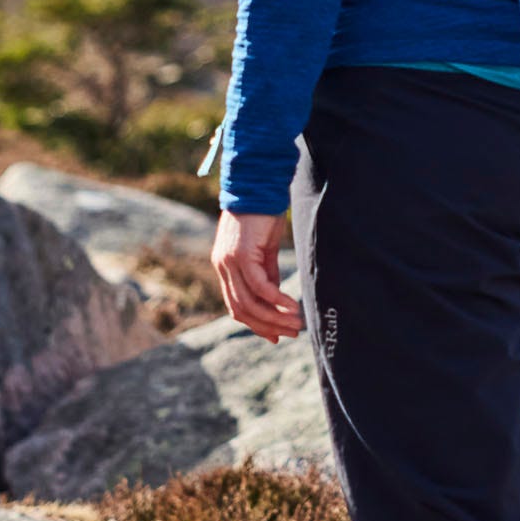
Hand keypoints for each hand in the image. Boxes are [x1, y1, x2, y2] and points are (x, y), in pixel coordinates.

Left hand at [213, 209, 298, 341]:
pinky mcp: (242, 255)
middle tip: (292, 333)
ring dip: (274, 317)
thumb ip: (267, 275)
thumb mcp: (264, 251)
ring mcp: (229, 262)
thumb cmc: (262, 215)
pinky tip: (291, 306)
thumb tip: (275, 301)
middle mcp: (223, 267)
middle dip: (268, 326)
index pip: (236, 305)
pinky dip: (276, 300)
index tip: (277, 335)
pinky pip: (259, 286)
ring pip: (249, 302)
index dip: (256, 324)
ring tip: (296, 323)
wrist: (258, 186)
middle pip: (241, 310)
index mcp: (225, 267)